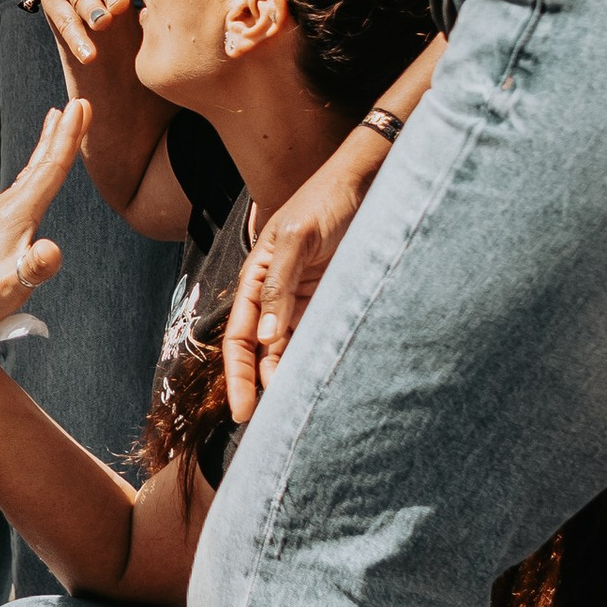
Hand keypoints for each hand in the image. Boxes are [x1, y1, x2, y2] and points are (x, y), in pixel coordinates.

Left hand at [0, 101, 89, 346]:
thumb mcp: (9, 289)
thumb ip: (33, 268)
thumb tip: (52, 250)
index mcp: (14, 216)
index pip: (49, 170)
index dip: (69, 138)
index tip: (82, 105)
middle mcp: (3, 209)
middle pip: (38, 165)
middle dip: (60, 134)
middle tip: (76, 105)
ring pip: (27, 175)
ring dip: (44, 150)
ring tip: (55, 127)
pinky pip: (18, 191)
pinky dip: (31, 173)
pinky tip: (30, 179)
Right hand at [222, 129, 390, 421]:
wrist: (368, 180)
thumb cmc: (326, 199)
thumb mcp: (297, 238)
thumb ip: (279, 287)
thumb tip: (266, 340)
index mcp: (255, 277)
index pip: (238, 336)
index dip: (238, 375)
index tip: (243, 410)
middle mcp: (274, 293)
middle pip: (260, 351)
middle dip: (259, 386)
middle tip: (269, 426)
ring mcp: (303, 299)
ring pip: (288, 350)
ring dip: (288, 378)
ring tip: (296, 414)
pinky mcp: (330, 300)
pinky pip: (316, 338)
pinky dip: (314, 362)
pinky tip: (320, 384)